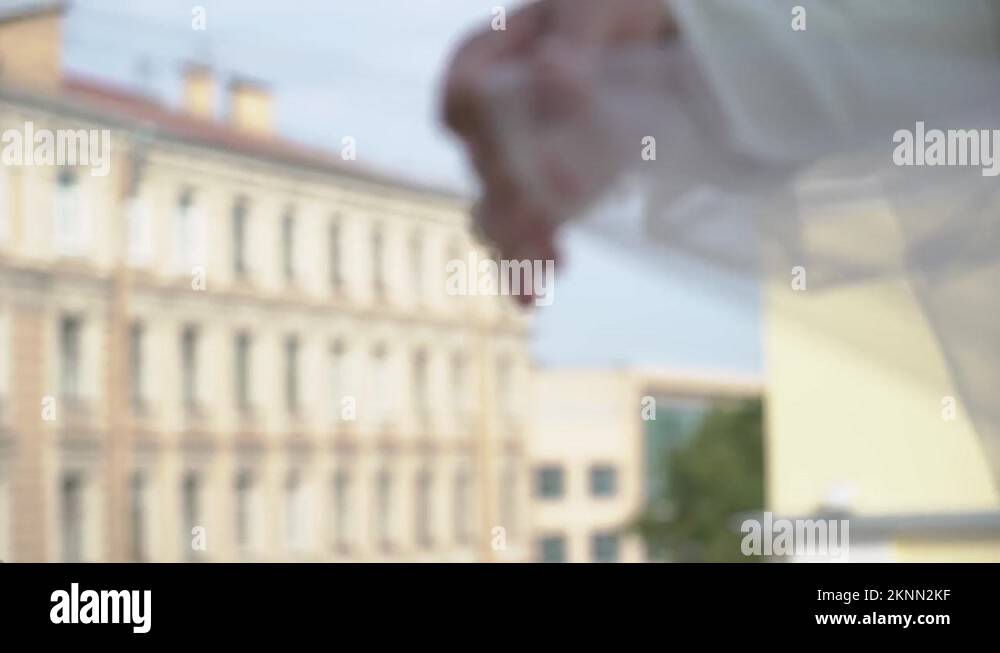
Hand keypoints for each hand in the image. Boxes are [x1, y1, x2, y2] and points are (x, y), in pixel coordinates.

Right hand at [443, 0, 674, 286]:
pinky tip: (532, 294)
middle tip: (564, 199)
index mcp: (487, 58)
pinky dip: (524, 266)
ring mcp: (512, 160)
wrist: (655, 48)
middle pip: (483, 162)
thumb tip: (554, 80)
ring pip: (494, 210)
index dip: (495, 120)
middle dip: (517, 190)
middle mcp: (489, 115)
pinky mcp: (539, 196)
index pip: (465, 97)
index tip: (560, 122)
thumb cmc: (619, 13)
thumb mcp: (598, 6)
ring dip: (516, 242)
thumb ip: (574, 39)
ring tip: (543, 267)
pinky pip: (518, 236)